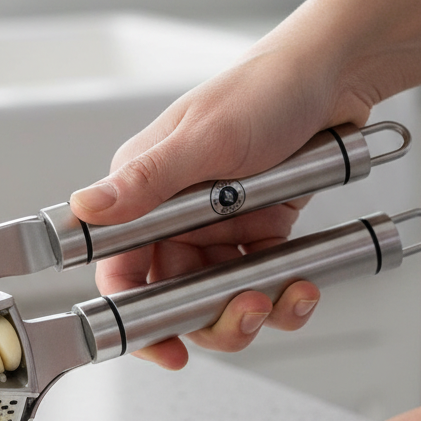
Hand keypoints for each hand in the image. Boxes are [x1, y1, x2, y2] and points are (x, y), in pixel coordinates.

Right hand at [70, 46, 367, 364]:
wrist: (335, 74)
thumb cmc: (263, 90)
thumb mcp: (204, 138)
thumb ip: (146, 181)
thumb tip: (85, 209)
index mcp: (144, 189)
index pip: (121, 268)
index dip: (136, 316)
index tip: (164, 347)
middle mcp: (176, 213)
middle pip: (174, 296)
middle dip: (209, 318)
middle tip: (240, 311)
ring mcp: (220, 224)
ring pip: (221, 298)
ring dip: (252, 310)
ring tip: (281, 295)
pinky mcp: (261, 229)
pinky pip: (265, 281)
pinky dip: (286, 293)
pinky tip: (303, 282)